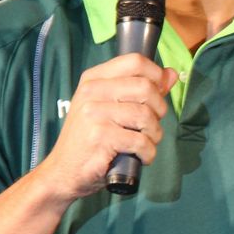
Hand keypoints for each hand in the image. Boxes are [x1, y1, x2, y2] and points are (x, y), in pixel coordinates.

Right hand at [32, 53, 178, 201]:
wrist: (63, 171)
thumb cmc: (90, 139)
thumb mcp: (110, 108)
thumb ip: (141, 90)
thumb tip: (171, 75)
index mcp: (94, 79)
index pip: (135, 61)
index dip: (156, 75)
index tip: (159, 93)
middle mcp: (92, 92)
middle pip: (145, 87)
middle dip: (159, 109)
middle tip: (152, 125)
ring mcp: (94, 113)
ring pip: (145, 116)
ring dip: (155, 134)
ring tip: (146, 143)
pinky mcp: (100, 136)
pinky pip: (140, 141)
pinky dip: (148, 152)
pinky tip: (141, 156)